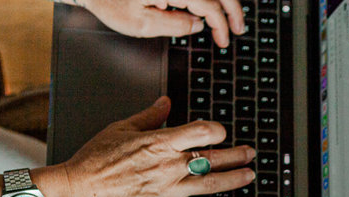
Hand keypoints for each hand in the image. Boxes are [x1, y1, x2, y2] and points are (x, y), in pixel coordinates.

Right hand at [38, 96, 253, 196]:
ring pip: (212, 184)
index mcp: (160, 142)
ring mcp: (169, 189)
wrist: (78, 191)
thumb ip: (148, 117)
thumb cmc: (94, 162)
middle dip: (236, 155)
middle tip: (250, 153)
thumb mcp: (120, 129)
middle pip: (212, 158)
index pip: (201, 132)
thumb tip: (165, 103)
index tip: (223, 133)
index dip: (217, 131)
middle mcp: (169, 165)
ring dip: (234, 180)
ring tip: (249, 176)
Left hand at [76, 0, 245, 47]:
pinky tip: (211, 6)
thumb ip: (175, 26)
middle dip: (232, 8)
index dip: (221, 25)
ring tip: (230, 16)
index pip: (209, 5)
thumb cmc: (109, 1)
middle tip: (239, 27)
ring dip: (223, 0)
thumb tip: (199, 25)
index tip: (224, 40)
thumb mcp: (140, 24)